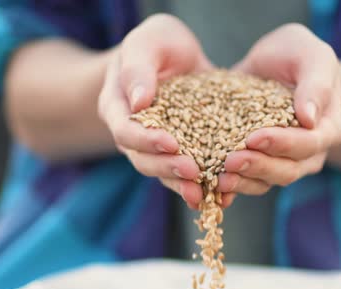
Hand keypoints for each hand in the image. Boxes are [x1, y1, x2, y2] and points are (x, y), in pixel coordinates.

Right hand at [98, 14, 221, 208]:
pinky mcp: (182, 153)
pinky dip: (204, 186)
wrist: (173, 55)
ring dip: (183, 185)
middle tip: (193, 172)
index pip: (126, 132)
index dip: (146, 141)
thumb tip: (139, 101)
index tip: (170, 143)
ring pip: (165, 173)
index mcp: (116, 108)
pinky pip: (188, 175)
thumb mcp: (147, 41)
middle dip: (168, 168)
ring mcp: (156, 148)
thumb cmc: (157, 44)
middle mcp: (133, 135)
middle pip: (144, 160)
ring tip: (204, 194)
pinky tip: (223, 195)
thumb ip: (139, 67)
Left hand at [219, 24, 340, 195]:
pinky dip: (230, 188)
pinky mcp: (258, 165)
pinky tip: (212, 186)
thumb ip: (316, 83)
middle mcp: (309, 153)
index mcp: (328, 128)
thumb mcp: (311, 55)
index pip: (309, 144)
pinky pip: (246, 183)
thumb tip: (309, 119)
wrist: (272, 62)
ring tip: (219, 178)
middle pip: (288, 170)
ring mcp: (283, 162)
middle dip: (258, 166)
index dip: (283, 143)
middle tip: (231, 160)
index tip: (254, 137)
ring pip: (266, 182)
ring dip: (242, 181)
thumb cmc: (296, 54)